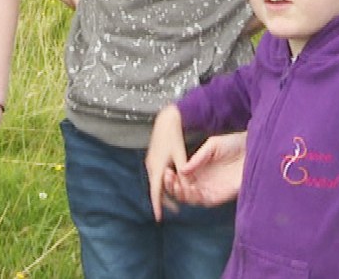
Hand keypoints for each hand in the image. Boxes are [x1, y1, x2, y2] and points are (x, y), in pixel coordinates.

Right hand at [144, 105, 186, 220]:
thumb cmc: (174, 135)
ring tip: (175, 199)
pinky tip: (172, 183)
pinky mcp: (154, 157)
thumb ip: (184, 171)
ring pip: (157, 182)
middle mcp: (152, 166)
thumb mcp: (180, 154)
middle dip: (163, 201)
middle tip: (174, 210)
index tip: (159, 218)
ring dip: (164, 191)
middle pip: (156, 189)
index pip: (156, 192)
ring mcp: (151, 161)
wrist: (166, 119)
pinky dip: (164, 182)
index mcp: (157, 167)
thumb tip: (186, 186)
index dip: (158, 206)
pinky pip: (157, 175)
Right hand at [169, 131, 246, 207]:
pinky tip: (190, 189)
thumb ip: (198, 157)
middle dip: (172, 186)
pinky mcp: (221, 195)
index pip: (180, 178)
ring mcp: (211, 189)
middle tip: (168, 177)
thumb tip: (182, 169)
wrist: (253, 148)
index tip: (166, 171)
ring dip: (181, 193)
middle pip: (182, 190)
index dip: (171, 178)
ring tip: (177, 184)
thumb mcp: (212, 145)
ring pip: (191, 198)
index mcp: (198, 169)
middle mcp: (203, 181)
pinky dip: (195, 198)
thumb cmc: (234, 144)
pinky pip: (205, 201)